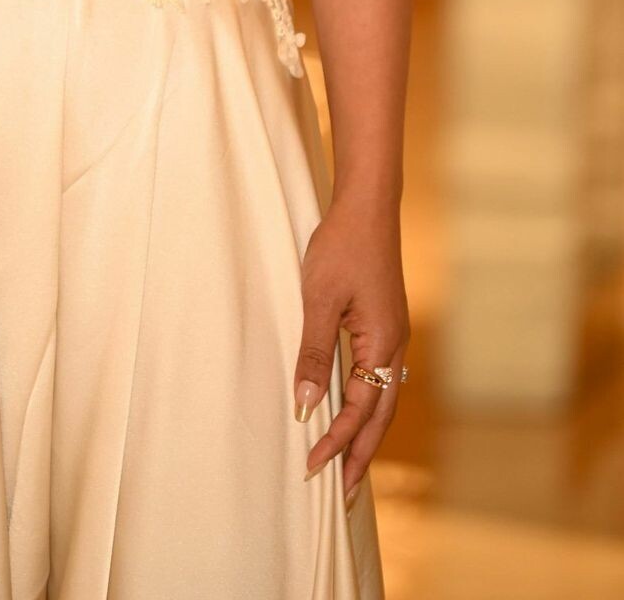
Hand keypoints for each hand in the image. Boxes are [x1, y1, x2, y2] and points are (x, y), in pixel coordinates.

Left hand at [292, 194, 408, 503]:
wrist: (367, 206)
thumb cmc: (340, 246)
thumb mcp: (319, 299)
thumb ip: (315, 353)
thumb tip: (307, 405)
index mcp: (383, 343)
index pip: (359, 410)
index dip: (335, 441)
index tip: (313, 468)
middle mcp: (396, 346)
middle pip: (381, 417)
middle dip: (361, 456)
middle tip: (344, 496)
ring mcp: (395, 335)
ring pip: (384, 400)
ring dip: (366, 435)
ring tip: (350, 468)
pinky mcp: (387, 324)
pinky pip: (382, 379)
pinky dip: (369, 407)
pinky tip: (356, 414)